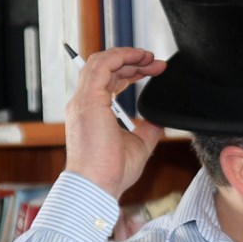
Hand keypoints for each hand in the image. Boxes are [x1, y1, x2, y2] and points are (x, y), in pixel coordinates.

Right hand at [64, 48, 166, 198]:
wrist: (98, 185)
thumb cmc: (112, 173)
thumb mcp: (139, 145)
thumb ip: (147, 129)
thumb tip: (158, 118)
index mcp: (92, 112)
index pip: (108, 81)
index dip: (131, 72)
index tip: (153, 71)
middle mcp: (84, 103)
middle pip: (107, 69)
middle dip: (133, 62)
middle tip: (157, 63)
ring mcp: (84, 100)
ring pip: (102, 62)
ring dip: (128, 55)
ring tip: (150, 57)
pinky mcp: (89, 99)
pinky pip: (103, 65)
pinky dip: (121, 56)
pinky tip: (139, 57)